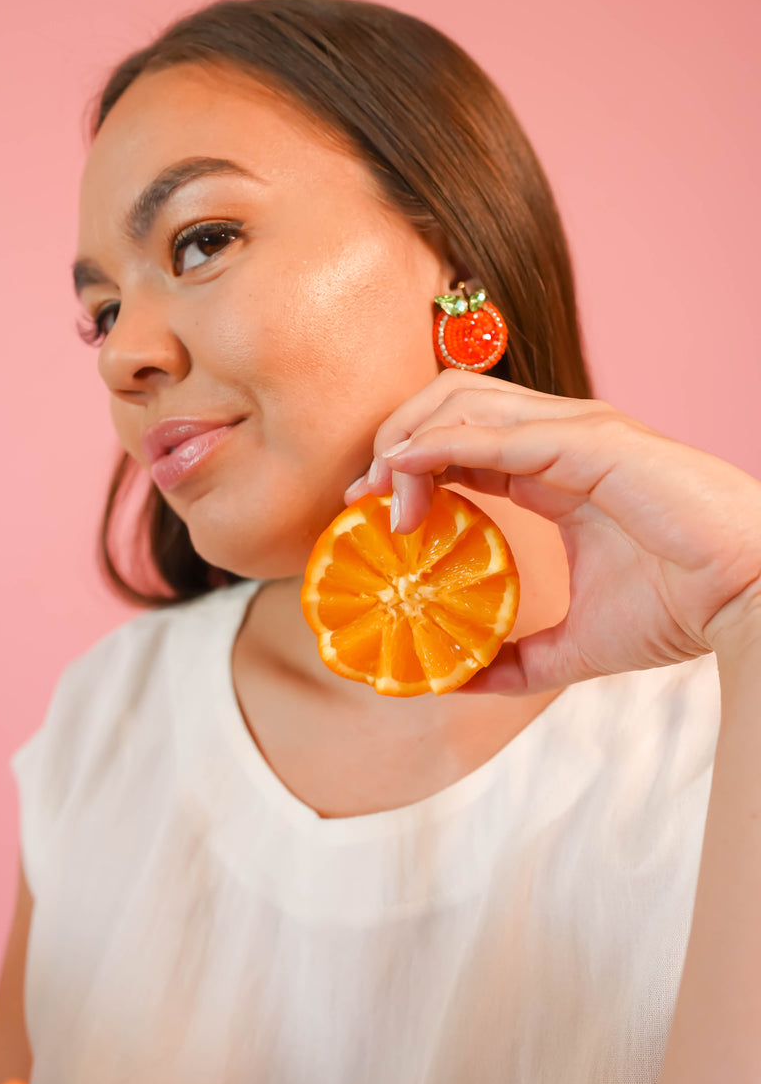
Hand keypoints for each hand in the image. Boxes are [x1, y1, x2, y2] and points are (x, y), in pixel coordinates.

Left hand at [343, 370, 760, 694]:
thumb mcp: (575, 645)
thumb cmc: (679, 609)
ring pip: (462, 401)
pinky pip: (492, 431)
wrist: (747, 601)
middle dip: (395, 440)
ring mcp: (576, 432)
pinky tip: (401, 477)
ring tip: (376, 494)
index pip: (461, 442)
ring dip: (405, 440)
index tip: (370, 512)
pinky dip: (436, 445)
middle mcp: (561, 437)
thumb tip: (460, 682)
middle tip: (361, 499)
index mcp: (556, 469)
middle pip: (450, 403)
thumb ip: (516, 660)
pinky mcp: (589, 442)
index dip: (408, 466)